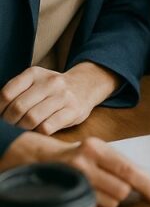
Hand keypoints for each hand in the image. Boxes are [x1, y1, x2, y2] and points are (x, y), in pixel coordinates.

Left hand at [0, 63, 118, 134]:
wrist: (85, 86)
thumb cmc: (51, 90)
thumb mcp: (34, 82)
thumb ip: (16, 92)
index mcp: (34, 73)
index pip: (6, 94)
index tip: (1, 116)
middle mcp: (50, 82)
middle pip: (18, 108)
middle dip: (10, 122)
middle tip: (12, 125)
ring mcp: (63, 96)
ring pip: (32, 119)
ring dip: (24, 128)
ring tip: (25, 128)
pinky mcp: (73, 111)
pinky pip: (47, 127)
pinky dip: (38, 133)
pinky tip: (39, 130)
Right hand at [2, 133, 149, 206]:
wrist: (36, 159)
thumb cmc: (75, 157)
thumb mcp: (96, 152)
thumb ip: (117, 165)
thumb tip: (146, 182)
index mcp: (98, 147)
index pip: (129, 168)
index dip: (148, 183)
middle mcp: (86, 160)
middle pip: (123, 188)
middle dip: (135, 193)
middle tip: (149, 197)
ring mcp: (75, 177)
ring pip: (112, 200)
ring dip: (115, 199)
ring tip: (106, 189)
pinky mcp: (67, 191)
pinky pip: (95, 205)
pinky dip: (101, 203)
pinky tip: (96, 195)